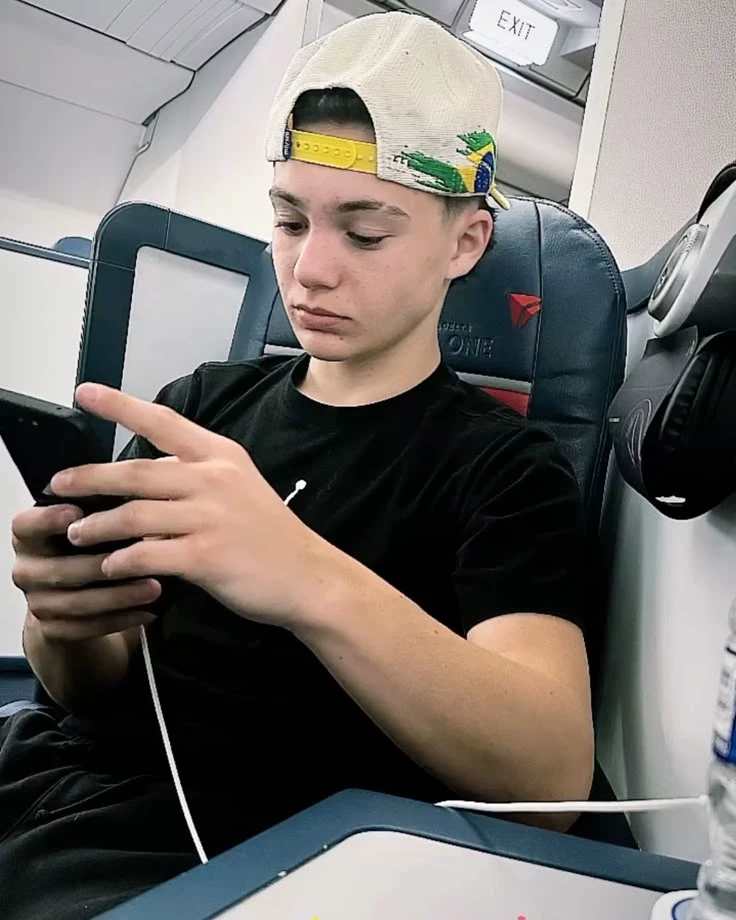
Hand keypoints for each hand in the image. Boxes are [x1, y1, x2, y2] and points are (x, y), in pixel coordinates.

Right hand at [11, 503, 160, 641]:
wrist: (77, 594)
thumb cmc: (88, 549)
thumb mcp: (90, 524)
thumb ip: (101, 511)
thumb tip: (135, 498)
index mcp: (29, 537)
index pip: (27, 525)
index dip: (48, 519)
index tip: (76, 512)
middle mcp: (27, 569)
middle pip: (61, 569)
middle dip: (104, 565)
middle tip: (142, 558)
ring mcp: (38, 602)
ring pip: (78, 602)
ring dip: (120, 596)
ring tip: (154, 588)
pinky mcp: (54, 629)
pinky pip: (88, 627)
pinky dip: (121, 619)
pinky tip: (147, 611)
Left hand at [47, 383, 337, 627]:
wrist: (308, 576)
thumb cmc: (270, 535)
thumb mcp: (240, 487)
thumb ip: (194, 477)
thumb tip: (145, 481)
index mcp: (221, 457)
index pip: (163, 421)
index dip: (120, 405)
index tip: (86, 391)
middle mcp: (214, 480)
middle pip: (136, 471)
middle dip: (89, 478)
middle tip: (59, 484)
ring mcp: (210, 518)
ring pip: (133, 515)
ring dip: (96, 526)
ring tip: (77, 534)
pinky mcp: (205, 556)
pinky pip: (146, 555)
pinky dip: (121, 562)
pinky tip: (110, 567)